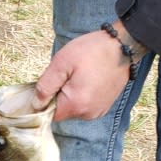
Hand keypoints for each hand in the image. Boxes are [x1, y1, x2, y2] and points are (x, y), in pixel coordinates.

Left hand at [32, 24, 146, 120]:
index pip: (48, 113)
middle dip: (59, 94)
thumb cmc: (92, 50)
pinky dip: (82, 94)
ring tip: (80, 74)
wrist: (124, 46)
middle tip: (68, 73)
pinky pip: (85, 105)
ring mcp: (97, 111)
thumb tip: (36, 104)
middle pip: (61, 111)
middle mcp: (87, 114)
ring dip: (71, 94)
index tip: (52, 81)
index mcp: (76, 105)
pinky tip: (88, 78)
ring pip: (73, 108)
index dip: (45, 99)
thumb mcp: (62, 62)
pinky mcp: (104, 106)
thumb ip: (46, 85)